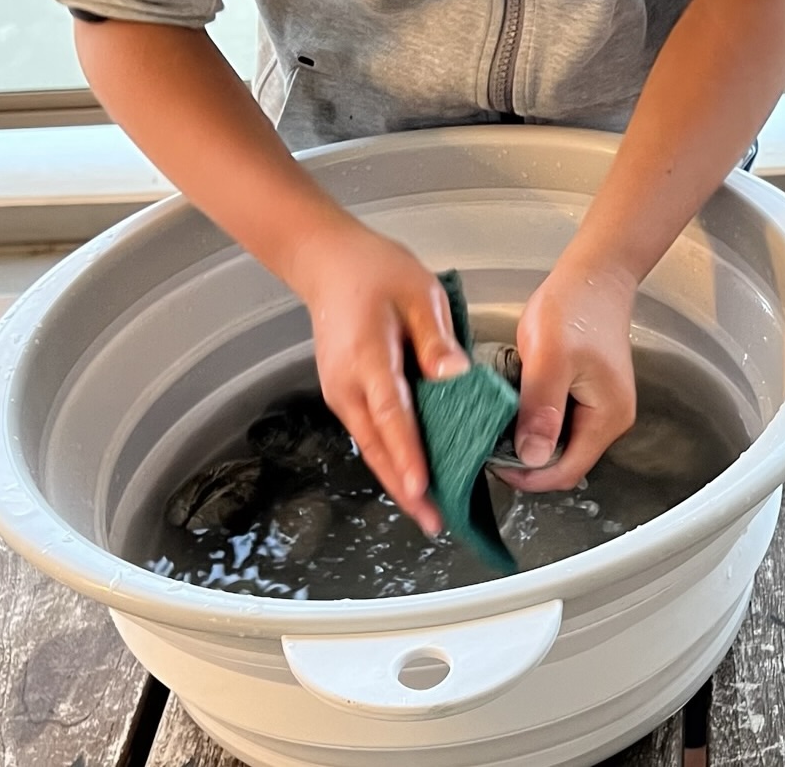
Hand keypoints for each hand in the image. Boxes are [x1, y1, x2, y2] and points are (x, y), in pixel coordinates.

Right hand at [293, 218, 468, 534]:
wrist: (329, 263)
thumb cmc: (375, 272)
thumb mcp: (419, 293)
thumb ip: (436, 339)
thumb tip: (456, 377)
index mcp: (368, 359)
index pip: (391, 416)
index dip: (408, 455)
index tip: (423, 488)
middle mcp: (347, 385)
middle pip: (378, 447)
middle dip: (406, 488)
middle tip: (436, 521)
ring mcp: (341, 393)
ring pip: (372, 446)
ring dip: (399, 478)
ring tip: (431, 510)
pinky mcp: (345, 393)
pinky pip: (370, 432)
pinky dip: (391, 457)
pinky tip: (414, 472)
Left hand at [497, 260, 637, 491]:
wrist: (593, 274)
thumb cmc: (577, 307)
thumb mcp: (551, 357)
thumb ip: (541, 408)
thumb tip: (532, 457)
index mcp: (607, 417)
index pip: (566, 471)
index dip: (527, 475)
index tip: (490, 462)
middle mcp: (607, 418)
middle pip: (562, 461)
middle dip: (524, 458)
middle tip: (486, 440)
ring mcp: (596, 405)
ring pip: (556, 440)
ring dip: (526, 436)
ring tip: (496, 420)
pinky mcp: (583, 391)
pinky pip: (555, 418)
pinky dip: (532, 416)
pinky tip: (512, 401)